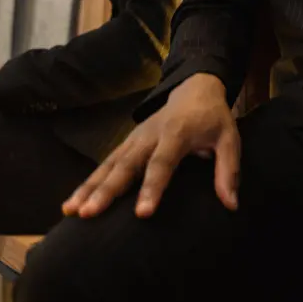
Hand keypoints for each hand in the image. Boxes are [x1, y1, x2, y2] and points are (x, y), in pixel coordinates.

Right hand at [62, 74, 238, 219]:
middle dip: (106, 190)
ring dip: (89, 187)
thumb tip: (231, 205)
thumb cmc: (213, 118)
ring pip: (109, 164)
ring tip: (71, 211)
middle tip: (88, 214)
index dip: (152, 187)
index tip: (142, 213)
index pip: (162, 163)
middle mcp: (149, 135)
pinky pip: (105, 164)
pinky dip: (87, 183)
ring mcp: (134, 138)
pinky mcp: (126, 143)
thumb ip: (228, 170)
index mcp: (176, 133)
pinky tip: (71, 204)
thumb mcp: (229, 138)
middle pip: (126, 164)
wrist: (194, 87)